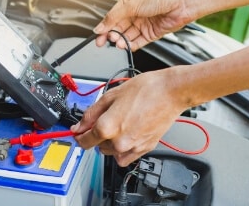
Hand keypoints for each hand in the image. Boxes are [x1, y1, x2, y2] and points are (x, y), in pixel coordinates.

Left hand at [71, 67, 189, 166]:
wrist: (170, 92)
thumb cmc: (144, 90)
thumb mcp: (110, 96)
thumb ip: (91, 114)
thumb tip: (79, 126)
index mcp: (107, 127)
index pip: (84, 140)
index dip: (79, 135)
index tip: (78, 131)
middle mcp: (119, 141)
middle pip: (97, 145)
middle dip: (97, 134)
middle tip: (107, 118)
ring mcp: (132, 147)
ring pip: (110, 152)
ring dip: (109, 142)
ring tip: (120, 123)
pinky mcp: (144, 149)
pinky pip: (125, 158)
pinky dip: (122, 150)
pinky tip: (126, 134)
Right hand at [94, 0, 194, 50]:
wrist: (183, 4)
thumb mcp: (133, 5)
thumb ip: (114, 17)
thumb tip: (100, 27)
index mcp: (129, 0)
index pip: (113, 16)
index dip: (105, 26)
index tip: (98, 35)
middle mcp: (135, 12)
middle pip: (118, 27)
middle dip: (111, 35)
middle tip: (104, 42)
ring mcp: (143, 23)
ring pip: (127, 35)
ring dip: (121, 40)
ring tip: (117, 43)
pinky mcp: (150, 33)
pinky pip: (137, 42)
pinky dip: (130, 45)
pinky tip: (125, 46)